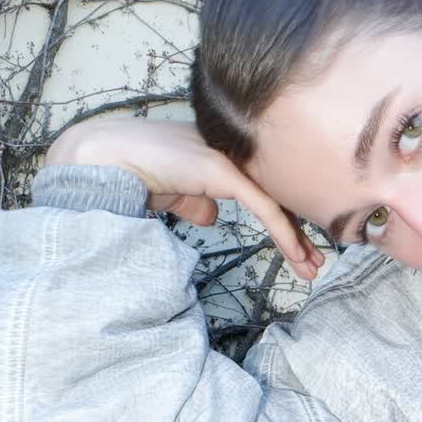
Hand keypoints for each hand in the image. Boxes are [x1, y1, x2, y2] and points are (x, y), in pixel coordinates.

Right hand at [45, 113, 326, 282]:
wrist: (106, 159)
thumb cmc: (133, 173)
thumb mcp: (175, 192)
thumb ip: (195, 201)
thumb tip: (211, 216)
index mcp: (224, 156)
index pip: (264, 191)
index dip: (283, 222)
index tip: (299, 252)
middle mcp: (233, 153)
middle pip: (277, 196)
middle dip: (298, 233)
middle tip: (315, 264)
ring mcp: (230, 158)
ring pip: (276, 203)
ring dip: (297, 240)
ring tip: (312, 268)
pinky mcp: (224, 170)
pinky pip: (264, 207)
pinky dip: (283, 233)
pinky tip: (296, 256)